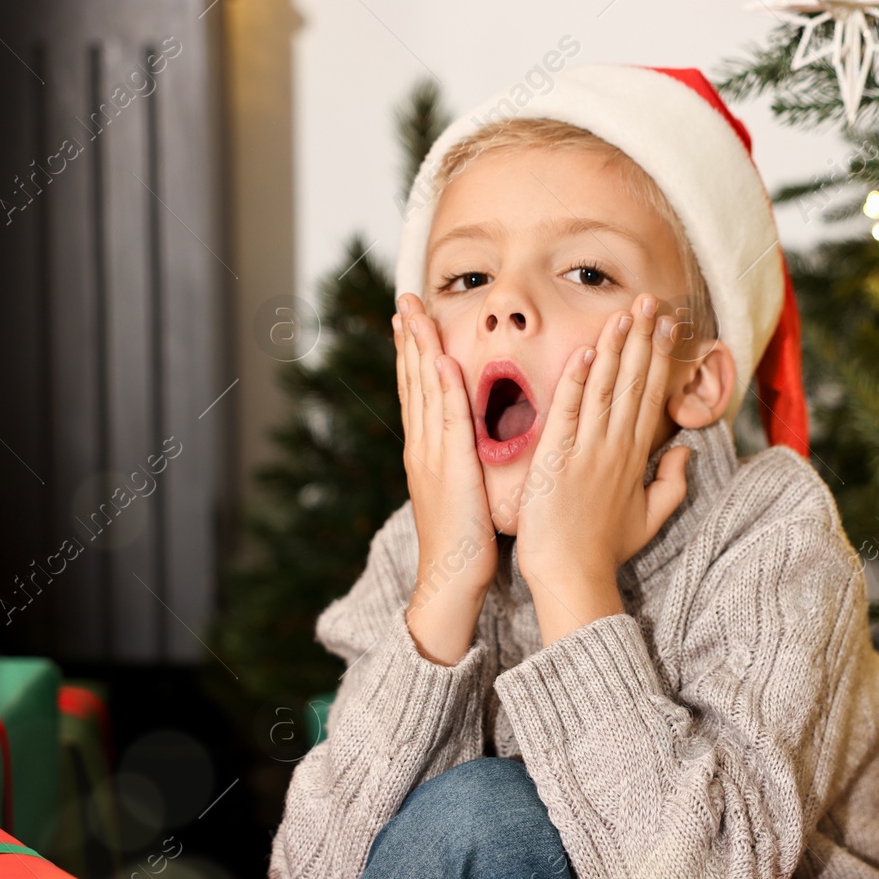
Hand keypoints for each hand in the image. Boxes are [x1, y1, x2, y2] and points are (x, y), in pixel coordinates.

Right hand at [393, 293, 497, 663]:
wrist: (451, 578)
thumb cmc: (466, 541)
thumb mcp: (464, 489)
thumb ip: (464, 457)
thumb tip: (474, 436)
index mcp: (427, 451)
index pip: (419, 391)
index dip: (414, 352)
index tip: (412, 319)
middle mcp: (423, 447)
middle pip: (413, 382)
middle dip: (409, 339)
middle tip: (404, 299)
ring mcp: (431, 456)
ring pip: (424, 393)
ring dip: (418, 351)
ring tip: (413, 315)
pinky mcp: (448, 469)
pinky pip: (447, 422)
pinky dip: (441, 390)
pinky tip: (440, 362)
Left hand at [514, 292, 691, 607]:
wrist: (572, 575)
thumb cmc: (604, 550)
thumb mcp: (650, 518)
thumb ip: (672, 483)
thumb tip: (685, 450)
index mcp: (636, 458)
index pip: (651, 396)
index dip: (660, 357)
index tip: (668, 325)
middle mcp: (616, 448)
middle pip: (635, 383)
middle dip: (644, 339)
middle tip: (652, 301)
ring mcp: (588, 451)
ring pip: (606, 389)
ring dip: (616, 348)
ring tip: (626, 312)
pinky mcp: (558, 459)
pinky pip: (569, 412)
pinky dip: (578, 381)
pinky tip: (586, 351)